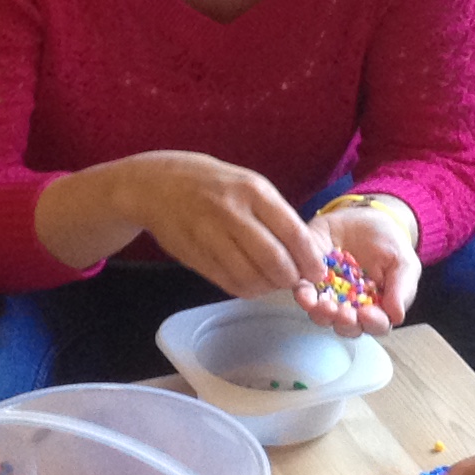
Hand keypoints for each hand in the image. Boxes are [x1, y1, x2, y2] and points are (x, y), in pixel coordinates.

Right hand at [57, 151, 323, 298]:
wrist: (157, 185)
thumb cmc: (213, 184)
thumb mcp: (248, 184)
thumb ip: (274, 214)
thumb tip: (306, 252)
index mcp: (253, 191)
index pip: (293, 233)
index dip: (310, 259)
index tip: (318, 272)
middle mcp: (232, 213)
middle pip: (274, 260)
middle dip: (291, 279)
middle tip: (296, 283)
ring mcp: (211, 236)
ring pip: (251, 277)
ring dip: (268, 288)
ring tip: (272, 283)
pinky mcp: (195, 256)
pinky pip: (228, 283)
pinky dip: (246, 290)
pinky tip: (252, 284)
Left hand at [302, 198, 418, 334]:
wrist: (367, 217)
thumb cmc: (389, 244)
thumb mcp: (404, 262)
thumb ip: (402, 288)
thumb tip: (397, 316)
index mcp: (377, 308)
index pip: (376, 324)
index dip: (372, 322)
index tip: (367, 314)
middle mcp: (351, 307)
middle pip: (347, 325)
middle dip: (344, 322)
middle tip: (342, 313)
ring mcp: (328, 295)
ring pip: (322, 314)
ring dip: (321, 313)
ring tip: (321, 305)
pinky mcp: (309, 278)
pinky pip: (304, 291)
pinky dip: (303, 294)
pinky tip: (303, 292)